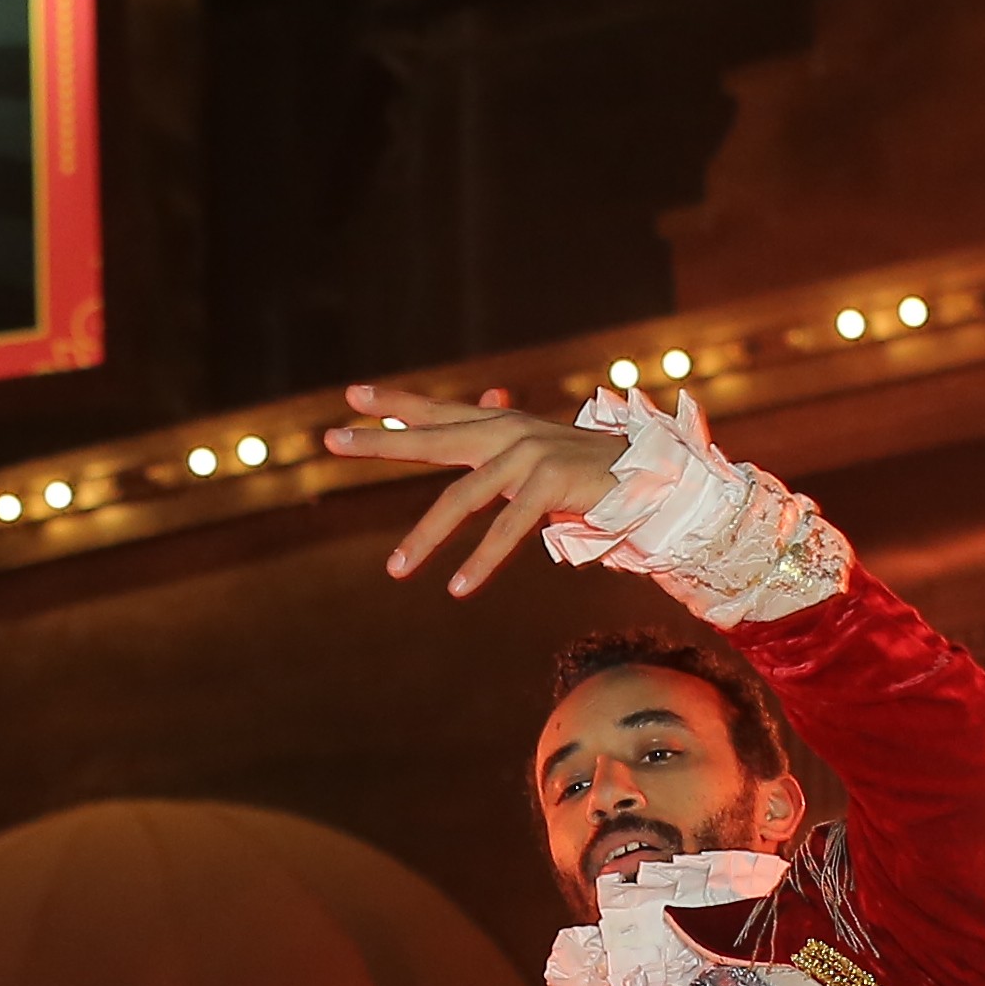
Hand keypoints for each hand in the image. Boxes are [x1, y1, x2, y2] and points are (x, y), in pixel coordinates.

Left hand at [323, 383, 628, 595]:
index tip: (350, 397)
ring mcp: (528, 455)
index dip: (394, 405)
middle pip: (432, 439)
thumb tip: (485, 417)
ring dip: (426, 538)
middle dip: (380, 442)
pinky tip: (458, 588)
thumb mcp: (538, 457)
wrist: (653, 476)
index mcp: (502, 424)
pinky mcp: (549, 483)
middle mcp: (509, 431)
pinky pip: (506, 529)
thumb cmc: (592, 472)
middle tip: (332, 442)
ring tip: (395, 570)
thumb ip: (503, 448)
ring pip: (462, 499)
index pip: (438, 412)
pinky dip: (481, 562)